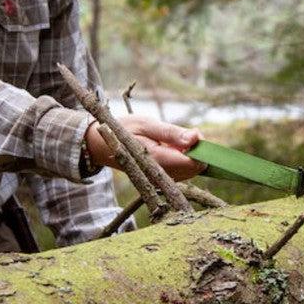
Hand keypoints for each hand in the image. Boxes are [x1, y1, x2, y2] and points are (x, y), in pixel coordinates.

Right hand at [85, 116, 205, 181]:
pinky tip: (172, 147)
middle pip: (195, 169)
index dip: (201, 148)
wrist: (101, 145)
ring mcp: (159, 180)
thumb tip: (195, 138)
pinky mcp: (159, 179)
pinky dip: (182, 159)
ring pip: (190, 171)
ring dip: (190, 154)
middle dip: (197, 150)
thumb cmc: (123, 130)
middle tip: (185, 132)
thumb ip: (171, 133)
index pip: (193, 163)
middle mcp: (159, 176)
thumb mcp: (147, 124)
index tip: (194, 133)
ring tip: (176, 139)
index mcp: (157, 160)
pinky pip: (181, 172)